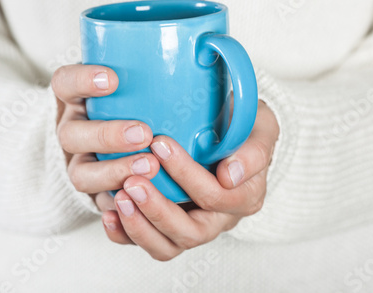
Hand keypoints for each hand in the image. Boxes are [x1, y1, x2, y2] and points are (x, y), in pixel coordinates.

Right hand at [51, 64, 160, 209]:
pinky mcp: (98, 194)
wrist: (138, 146)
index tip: (112, 79)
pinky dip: (117, 206)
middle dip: (106, 134)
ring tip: (150, 166)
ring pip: (81, 175)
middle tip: (144, 132)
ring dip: (113, 172)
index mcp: (79, 98)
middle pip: (70, 134)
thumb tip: (212, 51)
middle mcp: (75, 130)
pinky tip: (142, 202)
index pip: (64, 83)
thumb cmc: (148, 105)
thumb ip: (174, 71)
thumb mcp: (148, 82)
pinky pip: (98, 204)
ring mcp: (83, 164)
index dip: (80, 80)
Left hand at [99, 100, 278, 260]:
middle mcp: (220, 219)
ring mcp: (193, 225)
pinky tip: (110, 213)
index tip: (160, 145)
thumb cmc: (243, 127)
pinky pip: (149, 242)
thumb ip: (254, 150)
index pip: (217, 196)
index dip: (188, 175)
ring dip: (140, 225)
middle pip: (190, 232)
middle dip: (159, 209)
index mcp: (245, 197)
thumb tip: (229, 176)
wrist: (228, 131)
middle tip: (133, 181)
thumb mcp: (261, 127)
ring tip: (119, 196)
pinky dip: (126, 233)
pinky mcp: (169, 226)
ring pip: (167, 245)